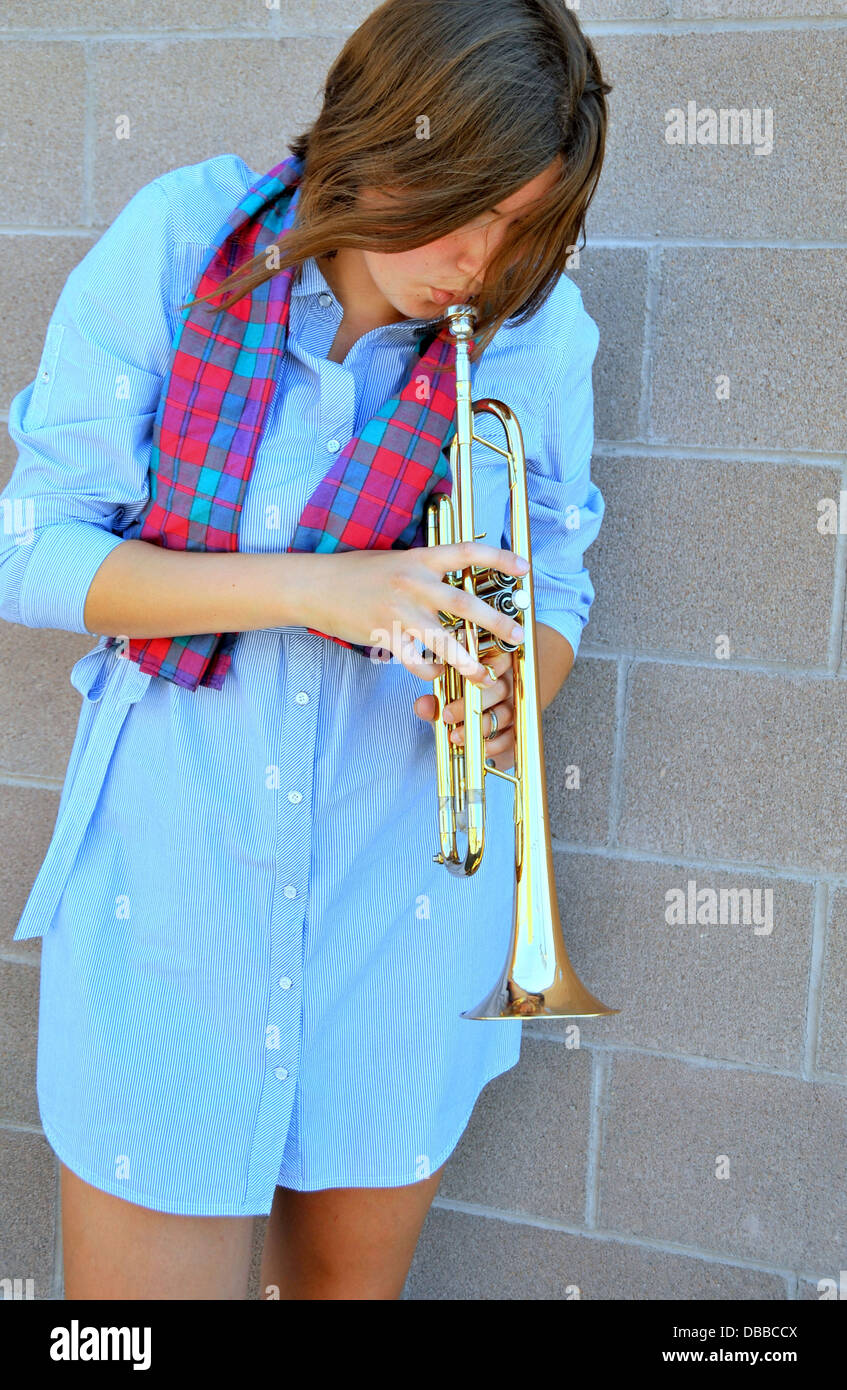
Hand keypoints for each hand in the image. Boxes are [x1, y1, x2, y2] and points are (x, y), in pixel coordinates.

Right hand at [307, 542, 528, 687]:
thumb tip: (452, 574)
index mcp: (420, 559)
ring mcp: (399, 610)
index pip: (467, 553)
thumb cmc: (355, 572)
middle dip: (495, 621)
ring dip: (468, 660)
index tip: (525, 568)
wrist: (315, 585)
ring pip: (443, 639)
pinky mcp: (384, 633)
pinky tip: (435, 673)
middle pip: (464, 603)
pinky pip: (414, 659)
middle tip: (518, 634)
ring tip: (486, 675)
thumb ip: (424, 569)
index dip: (499, 559)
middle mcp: (414, 582)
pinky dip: (428, 670)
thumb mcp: (394, 560)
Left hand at [413, 647, 516, 770]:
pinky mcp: (516, 733)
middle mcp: (508, 687)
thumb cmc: (454, 714)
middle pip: (499, 689)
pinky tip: (473, 747)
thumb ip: (433, 705)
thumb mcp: (441, 708)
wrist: (464, 741)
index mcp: (491, 671)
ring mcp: (515, 710)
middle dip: (472, 703)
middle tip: (448, 715)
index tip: (468, 678)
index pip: (499, 659)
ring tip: (455, 736)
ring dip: (479, 725)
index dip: (489, 666)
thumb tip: (423, 705)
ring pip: (504, 713)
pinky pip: (508, 738)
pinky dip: (490, 745)